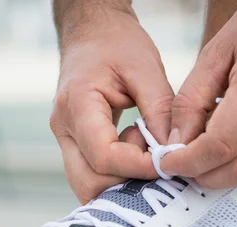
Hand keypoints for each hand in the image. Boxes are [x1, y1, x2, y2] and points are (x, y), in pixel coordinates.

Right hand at [50, 4, 173, 202]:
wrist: (92, 31)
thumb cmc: (117, 43)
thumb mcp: (146, 69)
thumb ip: (160, 112)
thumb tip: (173, 153)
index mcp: (77, 105)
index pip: (104, 157)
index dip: (139, 167)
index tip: (168, 160)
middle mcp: (64, 128)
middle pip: (89, 183)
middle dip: (128, 181)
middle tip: (154, 155)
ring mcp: (65, 139)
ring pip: (88, 185)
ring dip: (122, 180)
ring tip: (143, 147)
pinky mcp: (75, 144)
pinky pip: (92, 174)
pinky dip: (118, 174)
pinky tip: (136, 149)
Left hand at [161, 0, 236, 187]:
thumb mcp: (216, 51)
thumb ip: (192, 99)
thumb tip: (176, 141)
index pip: (220, 144)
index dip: (189, 162)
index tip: (169, 164)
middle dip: (207, 176)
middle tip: (185, 170)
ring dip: (228, 178)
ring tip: (205, 165)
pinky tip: (232, 155)